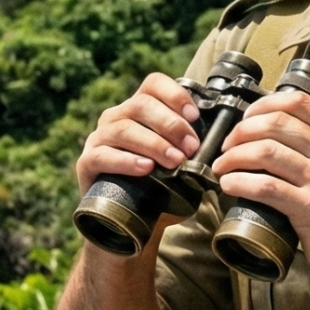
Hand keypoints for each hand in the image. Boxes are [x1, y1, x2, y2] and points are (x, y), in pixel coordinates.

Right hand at [74, 73, 202, 245]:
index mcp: (139, 110)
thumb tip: (222, 144)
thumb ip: (193, 148)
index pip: (153, 84)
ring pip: (124, 128)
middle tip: (192, 148)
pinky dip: (126, 160)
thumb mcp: (179, 164)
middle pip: (141, 105)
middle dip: (171, 125)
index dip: (175, 95)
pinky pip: (103, 155)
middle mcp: (116, 118)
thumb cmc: (159, 190)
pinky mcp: (86, 163)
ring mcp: (98, 139)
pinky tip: (146, 169)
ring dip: (154, 143)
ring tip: (175, 161)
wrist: (129, 226)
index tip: (195, 116)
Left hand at [213, 92, 309, 301]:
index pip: (298, 102)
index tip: (245, 119)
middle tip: (227, 147)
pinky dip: (239, 183)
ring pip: (267, 152)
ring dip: (234, 157)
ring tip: (222, 167)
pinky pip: (266, 187)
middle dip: (241, 131)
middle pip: (277, 123)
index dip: (263, 106)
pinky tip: (229, 185)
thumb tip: (270, 135)